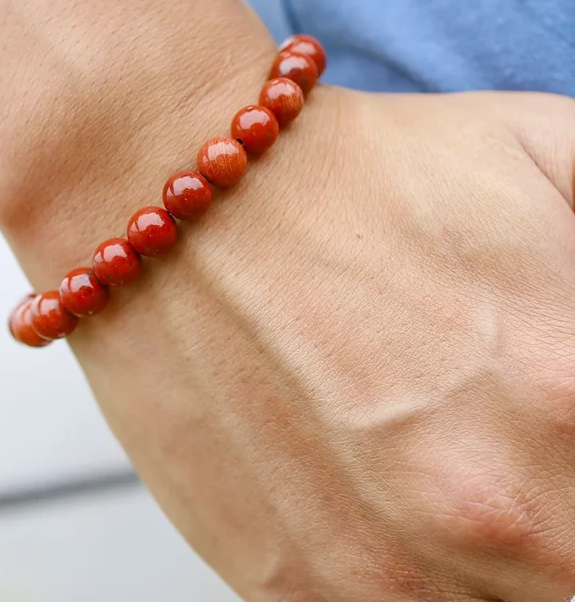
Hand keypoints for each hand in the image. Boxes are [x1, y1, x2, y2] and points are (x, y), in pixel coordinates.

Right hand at [13, 86, 574, 600]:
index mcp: (574, 392)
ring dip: (502, 555)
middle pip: (572, 562)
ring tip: (452, 462)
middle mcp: (490, 511)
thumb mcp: (555, 151)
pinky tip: (389, 495)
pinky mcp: (290, 586)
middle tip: (529, 442)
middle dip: (563, 509)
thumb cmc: (350, 169)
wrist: (175, 189)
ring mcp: (377, 569)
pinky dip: (420, 575)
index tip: (572, 425)